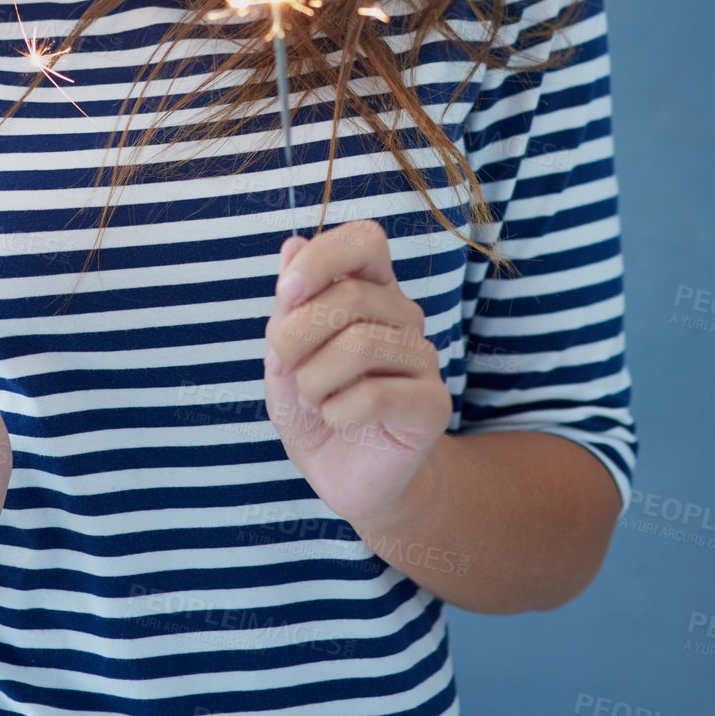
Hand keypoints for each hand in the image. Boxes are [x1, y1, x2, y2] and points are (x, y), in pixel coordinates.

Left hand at [263, 219, 451, 526]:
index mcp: (371, 289)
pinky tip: (337, 420)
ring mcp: (423, 358)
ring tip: (311, 398)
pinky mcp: (433, 404)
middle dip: (295, 335)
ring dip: (313, 379)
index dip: (323, 258)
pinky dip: (336, 412)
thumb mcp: (284, 355)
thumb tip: (292, 244)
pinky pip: (374, 396)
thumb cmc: (312, 406)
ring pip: (360, 345)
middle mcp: (403, 315)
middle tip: (281, 367)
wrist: (344, 475)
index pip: (365, 240)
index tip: (287, 292)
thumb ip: (290, 305)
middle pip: (350, 297)